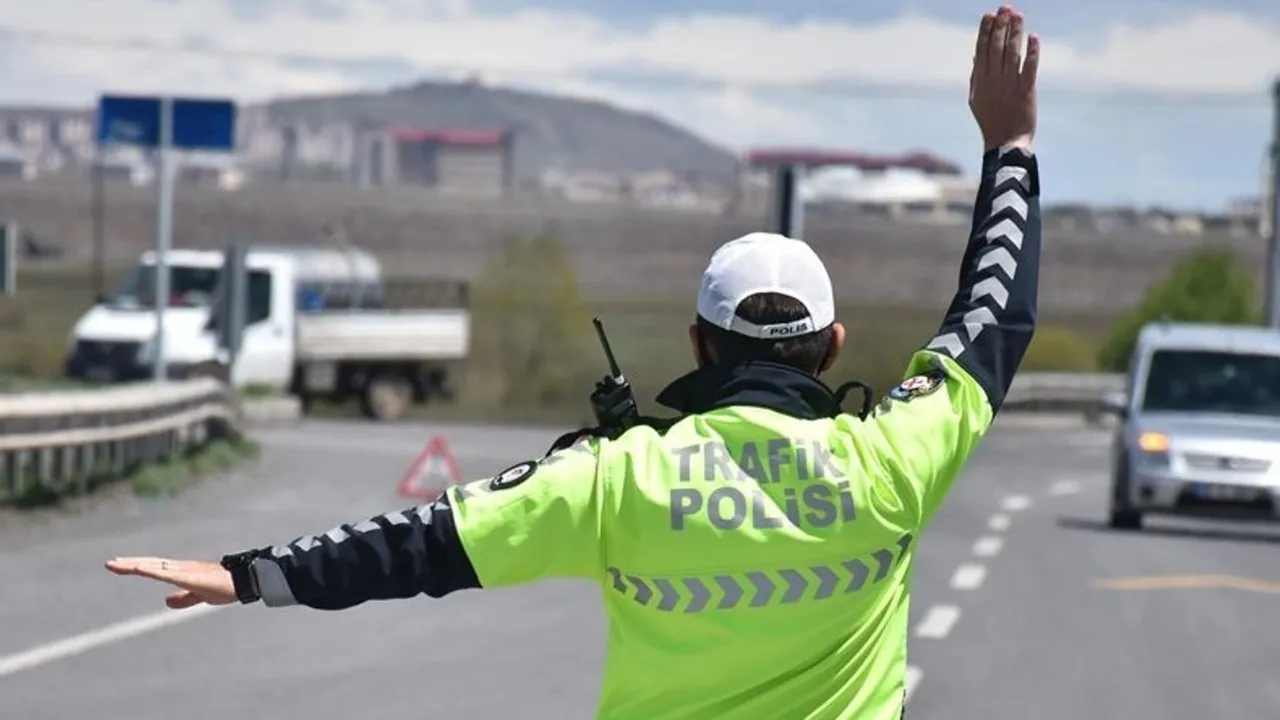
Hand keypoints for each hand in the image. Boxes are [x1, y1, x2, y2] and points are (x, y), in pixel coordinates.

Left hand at [105, 557, 238, 608]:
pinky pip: (167, 573)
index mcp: (181, 572)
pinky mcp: (190, 576)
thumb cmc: (225, 586)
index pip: (154, 568)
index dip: (136, 566)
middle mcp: (180, 567)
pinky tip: (140, 569)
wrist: (243, 581)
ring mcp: (184, 570)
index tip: (118, 566)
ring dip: (135, 565)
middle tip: (109, 564)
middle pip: (150, 564)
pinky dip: (152, 571)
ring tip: (116, 564)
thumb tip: (166, 602)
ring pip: (154, 567)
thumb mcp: (199, 595)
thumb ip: (183, 599)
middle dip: (129, 564)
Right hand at [969, 5, 1038, 150]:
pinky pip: (1029, 68)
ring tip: (1017, 15)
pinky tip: (1033, 37)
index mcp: (980, 81)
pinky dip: (1032, 52)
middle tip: (1005, 8)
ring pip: (1012, 53)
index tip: (990, 14)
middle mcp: (994, 80)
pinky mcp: (1026, 91)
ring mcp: (1010, 85)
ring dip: (1015, 33)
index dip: (986, 31)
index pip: (982, 50)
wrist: (1005, 142)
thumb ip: (976, 76)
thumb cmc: (991, 120)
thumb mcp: (977, 99)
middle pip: (996, 47)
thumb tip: (976, 55)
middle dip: (1000, 26)